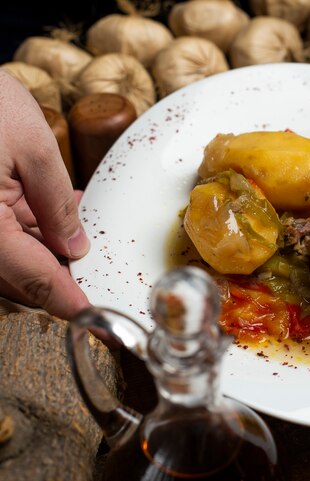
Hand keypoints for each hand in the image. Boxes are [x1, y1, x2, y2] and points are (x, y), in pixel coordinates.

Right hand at [0, 69, 90, 318]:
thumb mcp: (32, 148)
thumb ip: (57, 205)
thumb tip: (74, 248)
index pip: (31, 280)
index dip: (65, 301)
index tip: (91, 318)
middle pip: (12, 280)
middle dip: (52, 276)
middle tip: (86, 264)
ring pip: (1, 261)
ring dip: (38, 252)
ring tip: (69, 226)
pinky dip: (20, 232)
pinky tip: (46, 211)